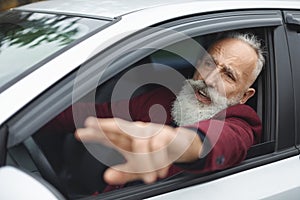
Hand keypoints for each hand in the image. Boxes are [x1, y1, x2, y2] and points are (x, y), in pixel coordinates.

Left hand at [75, 117, 201, 184]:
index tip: (79, 133)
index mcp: (129, 140)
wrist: (182, 146)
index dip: (95, 134)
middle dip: (104, 127)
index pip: (110, 135)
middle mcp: (137, 132)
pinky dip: (160, 161)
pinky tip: (162, 170)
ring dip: (146, 163)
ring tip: (151, 178)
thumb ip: (124, 172)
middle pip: (118, 127)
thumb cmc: (156, 153)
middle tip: (91, 125)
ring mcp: (151, 131)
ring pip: (141, 145)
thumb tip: (107, 176)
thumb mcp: (140, 167)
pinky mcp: (166, 133)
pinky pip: (159, 148)